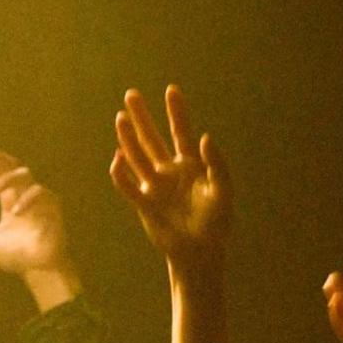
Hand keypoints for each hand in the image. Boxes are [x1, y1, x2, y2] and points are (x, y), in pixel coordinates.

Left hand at [0, 142, 74, 281]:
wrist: (38, 272)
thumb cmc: (18, 258)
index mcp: (10, 201)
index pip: (1, 174)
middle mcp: (24, 196)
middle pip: (14, 167)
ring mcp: (40, 201)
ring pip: (26, 176)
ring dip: (8, 178)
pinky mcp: (53, 208)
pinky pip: (41, 194)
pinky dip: (26, 200)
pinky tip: (15, 211)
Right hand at [110, 85, 231, 273]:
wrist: (200, 252)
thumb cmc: (216, 223)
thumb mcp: (223, 191)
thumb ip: (218, 163)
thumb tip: (205, 137)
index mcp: (191, 166)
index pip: (181, 132)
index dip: (176, 112)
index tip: (172, 90)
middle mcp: (170, 172)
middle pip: (152, 139)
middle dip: (142, 117)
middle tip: (131, 95)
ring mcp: (155, 187)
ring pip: (137, 157)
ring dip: (128, 138)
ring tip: (120, 118)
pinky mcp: (144, 204)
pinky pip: (128, 185)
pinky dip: (121, 173)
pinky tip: (118, 157)